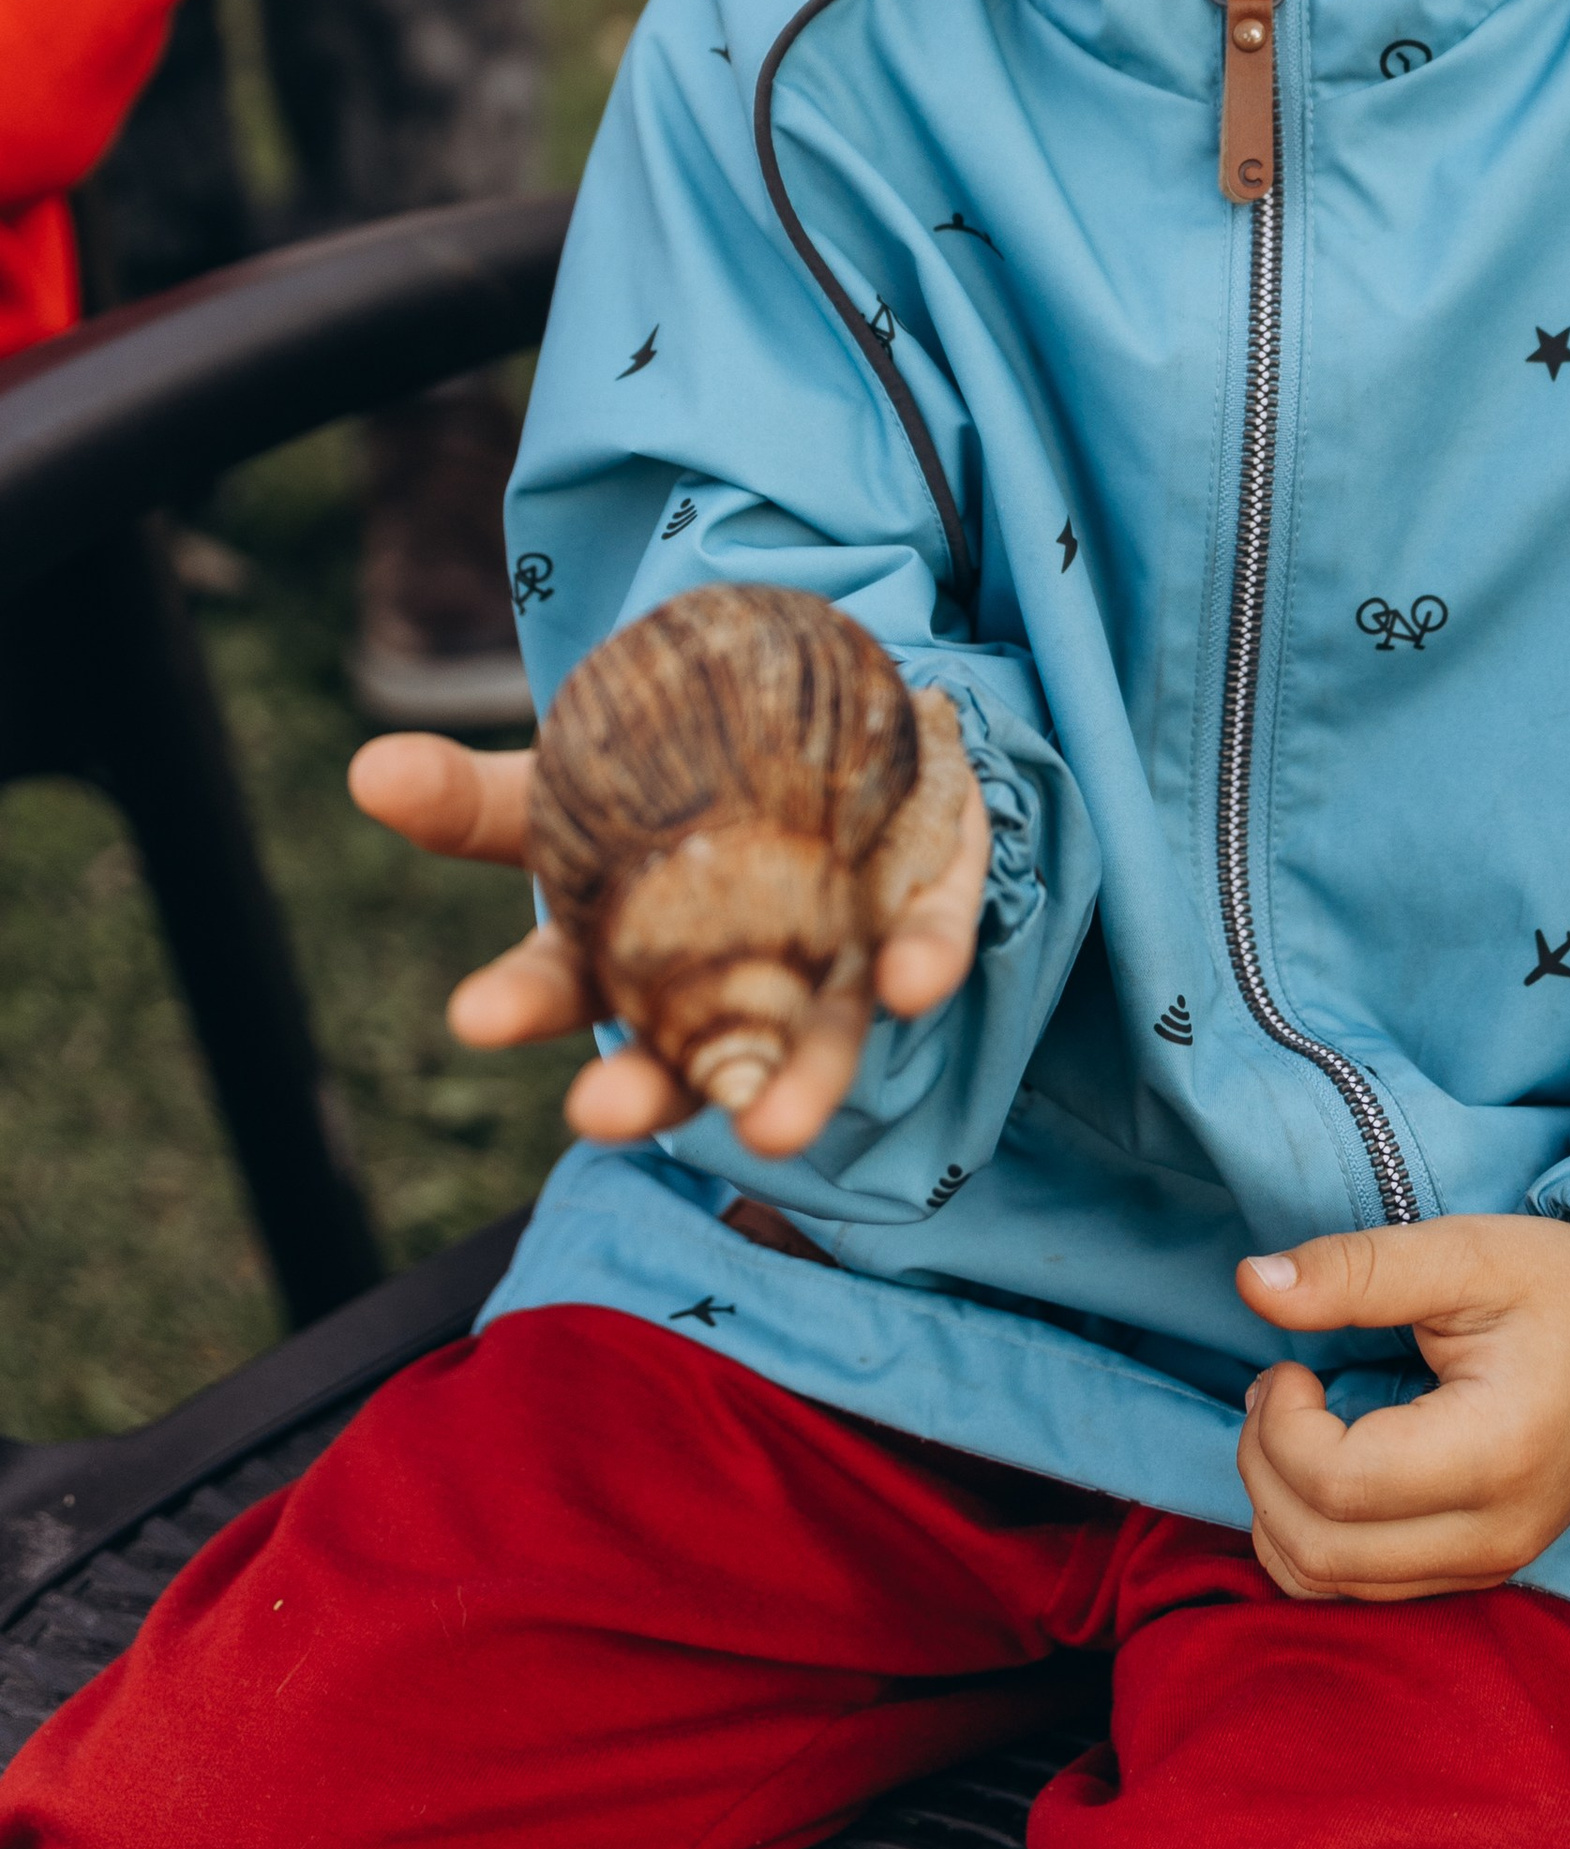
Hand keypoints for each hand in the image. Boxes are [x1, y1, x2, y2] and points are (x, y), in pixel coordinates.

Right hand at [347, 729, 991, 1158]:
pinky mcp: (921, 915)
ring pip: (812, 1041)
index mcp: (627, 954)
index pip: (562, 989)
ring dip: (798, 1087)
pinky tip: (910, 984)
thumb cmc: (674, 776)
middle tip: (603, 1118)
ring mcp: (832, 961)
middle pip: (687, 1056)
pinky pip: (925, 945)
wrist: (824, 719)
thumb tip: (365, 767)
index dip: (519, 1004)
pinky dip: (919, 965)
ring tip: (776, 1130)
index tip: (472, 1014)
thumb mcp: (569, 776)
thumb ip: (475, 795)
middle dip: (647, 1094)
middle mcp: (730, 988)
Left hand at [1232, 1214, 1569, 1602]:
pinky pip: (1362, 1588)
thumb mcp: (1465, 1251)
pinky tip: (1320, 1465)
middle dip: (1262, 1466)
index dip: (1279, 1426)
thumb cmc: (1564, 1287)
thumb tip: (1251, 1283)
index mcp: (1495, 1453)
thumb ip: (1357, 1270)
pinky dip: (1312, 1537)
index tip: (1289, 1363)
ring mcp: (1492, 1563)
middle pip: (1321, 1550)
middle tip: (1275, 1387)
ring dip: (1278, 1509)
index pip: (1338, 1485)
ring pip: (1330, 1585)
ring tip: (1290, 1424)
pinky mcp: (1481, 1569)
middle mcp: (1495, 1534)